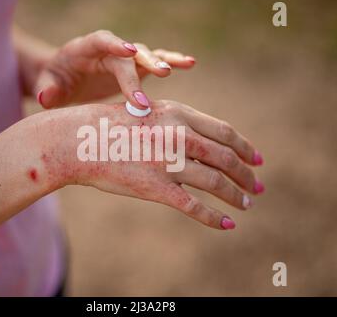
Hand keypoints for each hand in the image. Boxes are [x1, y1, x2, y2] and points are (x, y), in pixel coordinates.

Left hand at [33, 30, 194, 108]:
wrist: (65, 79)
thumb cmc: (55, 81)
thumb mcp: (46, 85)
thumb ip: (46, 90)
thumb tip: (46, 98)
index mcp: (83, 49)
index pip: (100, 41)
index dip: (115, 44)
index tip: (129, 52)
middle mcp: (107, 50)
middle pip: (128, 53)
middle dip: (143, 64)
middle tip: (160, 75)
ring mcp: (123, 58)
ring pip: (145, 55)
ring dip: (163, 59)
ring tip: (183, 64)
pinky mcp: (134, 68)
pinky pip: (154, 62)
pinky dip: (171, 61)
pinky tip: (189, 63)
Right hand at [35, 100, 263, 229]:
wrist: (78, 140)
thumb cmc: (109, 126)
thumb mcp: (148, 112)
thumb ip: (175, 123)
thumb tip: (199, 140)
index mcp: (178, 114)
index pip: (224, 132)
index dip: (245, 147)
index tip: (257, 159)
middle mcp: (178, 136)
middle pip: (225, 158)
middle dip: (246, 174)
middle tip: (258, 187)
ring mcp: (168, 162)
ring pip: (215, 182)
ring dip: (236, 196)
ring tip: (246, 205)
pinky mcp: (156, 188)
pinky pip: (193, 206)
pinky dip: (214, 217)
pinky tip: (227, 224)